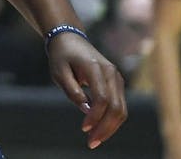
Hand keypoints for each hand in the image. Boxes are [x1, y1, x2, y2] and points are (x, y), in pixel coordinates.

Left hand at [47, 31, 127, 148]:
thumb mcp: (59, 71)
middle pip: (116, 107)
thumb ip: (72, 90)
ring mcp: (117, 78)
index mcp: (97, 67)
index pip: (102, 98)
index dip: (95, 116)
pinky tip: (100, 129)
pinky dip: (111, 119)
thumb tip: (86, 110)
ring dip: (110, 127)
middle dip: (105, 127)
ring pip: (122, 109)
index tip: (83, 128)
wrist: (70, 38)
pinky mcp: (117, 83)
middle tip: (91, 143)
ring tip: (96, 139)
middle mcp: (112, 73)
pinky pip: (119, 106)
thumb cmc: (61, 55)